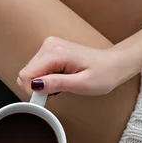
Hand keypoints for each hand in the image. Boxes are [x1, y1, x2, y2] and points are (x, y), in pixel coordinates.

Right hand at [17, 37, 135, 95]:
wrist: (115, 63)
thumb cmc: (103, 74)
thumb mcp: (82, 84)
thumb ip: (56, 83)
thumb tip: (34, 85)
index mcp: (55, 53)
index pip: (26, 75)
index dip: (34, 91)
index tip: (48, 96)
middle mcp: (49, 46)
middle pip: (26, 73)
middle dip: (37, 87)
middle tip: (57, 91)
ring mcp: (49, 46)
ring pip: (30, 72)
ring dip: (42, 83)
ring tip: (62, 83)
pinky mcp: (50, 50)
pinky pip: (36, 69)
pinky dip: (44, 78)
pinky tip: (59, 78)